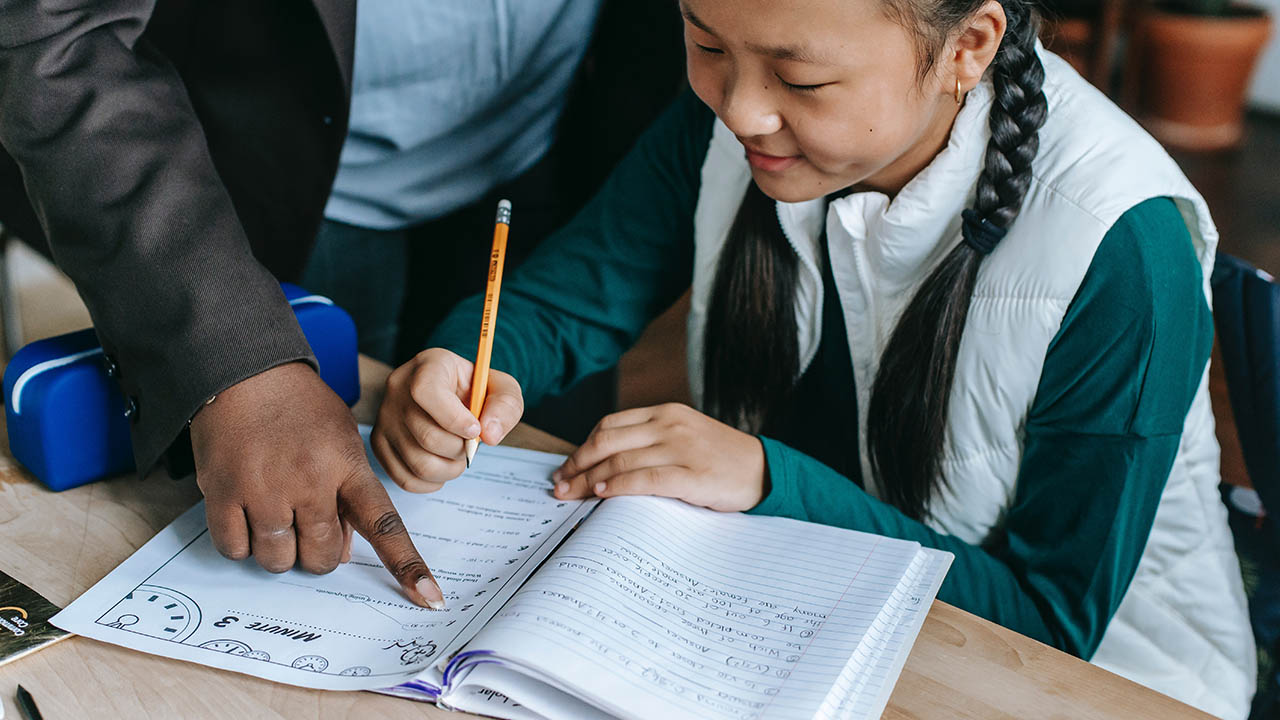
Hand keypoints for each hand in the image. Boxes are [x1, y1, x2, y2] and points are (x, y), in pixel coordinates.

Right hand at [190, 362, 443, 608]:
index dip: (407, 565)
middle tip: (306, 527)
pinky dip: (242, 543)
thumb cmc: (300, 407)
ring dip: (278, 552)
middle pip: (321, 557)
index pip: (384, 525)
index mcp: (348, 466)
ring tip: (274, 516)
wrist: (244, 370)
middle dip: (316, 555)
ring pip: (277, 560)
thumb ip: (347, 494)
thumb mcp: (340, 440)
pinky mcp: (223, 492)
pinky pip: (235, 549)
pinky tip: (247, 515)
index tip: (431, 598)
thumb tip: (341, 553)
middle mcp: (310, 481)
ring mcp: (265, 488)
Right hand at [371, 348, 524, 491]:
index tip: (475, 430)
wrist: (452, 394)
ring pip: (417, 461)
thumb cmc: (475, 389)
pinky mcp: (379, 442)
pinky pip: (404, 477)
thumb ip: (505, 406)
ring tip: (459, 456)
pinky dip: (431, 482)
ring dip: (449, 469)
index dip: (454, 418)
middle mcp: (398, 388)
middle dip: (460, 449)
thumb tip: (489, 435)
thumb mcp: (501, 388)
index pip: (426, 392)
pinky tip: (443, 466)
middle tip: (471, 445)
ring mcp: (385, 417)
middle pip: (426, 435)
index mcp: (428, 365)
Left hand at [551, 403, 765, 511]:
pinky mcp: (692, 475)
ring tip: (572, 494)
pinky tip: (601, 495)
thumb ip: (651, 442)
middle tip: (559, 484)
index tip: (566, 467)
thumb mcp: (685, 437)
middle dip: (577, 463)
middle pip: (607, 441)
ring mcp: (681, 449)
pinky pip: (645, 479)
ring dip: (589, 479)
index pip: (610, 425)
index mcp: (666, 413)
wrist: (765, 471)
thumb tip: (605, 465)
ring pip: (620, 461)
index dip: (583, 446)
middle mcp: (670, 426)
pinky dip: (617, 487)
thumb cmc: (721, 459)